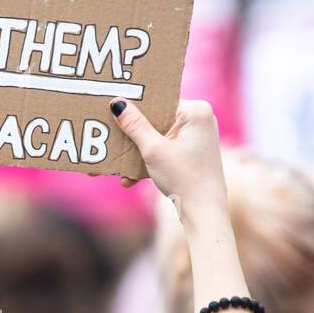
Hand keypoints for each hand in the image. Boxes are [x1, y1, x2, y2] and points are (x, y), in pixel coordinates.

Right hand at [112, 98, 227, 223]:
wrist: (204, 212)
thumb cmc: (184, 179)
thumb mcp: (153, 150)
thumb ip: (135, 125)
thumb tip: (118, 103)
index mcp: (196, 110)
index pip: (158, 100)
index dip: (134, 105)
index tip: (112, 108)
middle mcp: (200, 119)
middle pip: (157, 118)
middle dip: (132, 133)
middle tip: (109, 134)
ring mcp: (197, 136)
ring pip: (158, 136)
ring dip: (137, 151)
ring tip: (115, 164)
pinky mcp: (192, 152)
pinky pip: (165, 148)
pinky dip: (150, 160)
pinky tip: (129, 177)